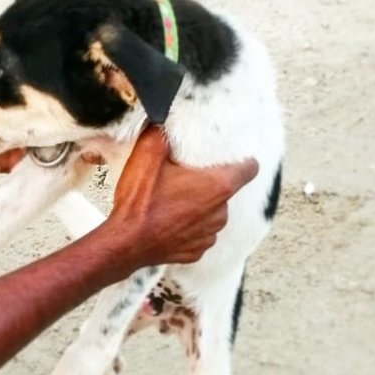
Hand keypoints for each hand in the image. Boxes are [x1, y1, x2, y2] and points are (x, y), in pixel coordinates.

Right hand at [109, 126, 258, 265]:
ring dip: (198, 207)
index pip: (249, 169)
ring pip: (211, 213)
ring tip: (170, 202)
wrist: (125, 243)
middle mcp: (220, 212)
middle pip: (224, 190)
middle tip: (181, 179)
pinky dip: (187, 227)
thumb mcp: (146, 156)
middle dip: (207, 184)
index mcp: (217, 186)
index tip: (229, 159)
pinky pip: (199, 234)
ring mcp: (209, 234)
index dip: (241, 161)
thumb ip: (161, 134)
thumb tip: (163, 123)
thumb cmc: (139, 203)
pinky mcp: (197, 251)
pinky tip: (167, 222)